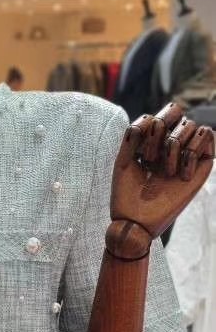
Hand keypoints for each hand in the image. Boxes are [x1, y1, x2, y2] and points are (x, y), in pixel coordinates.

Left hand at [112, 103, 213, 240]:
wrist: (136, 221)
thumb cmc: (126, 195)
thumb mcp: (123, 161)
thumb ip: (133, 135)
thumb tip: (150, 117)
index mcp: (150, 142)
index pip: (157, 114)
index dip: (149, 124)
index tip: (139, 153)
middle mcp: (169, 145)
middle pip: (175, 110)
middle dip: (161, 127)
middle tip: (150, 157)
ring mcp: (186, 153)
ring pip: (191, 124)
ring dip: (173, 145)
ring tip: (165, 172)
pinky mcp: (202, 165)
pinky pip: (208, 134)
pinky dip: (192, 151)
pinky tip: (182, 175)